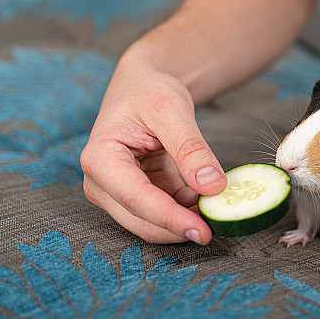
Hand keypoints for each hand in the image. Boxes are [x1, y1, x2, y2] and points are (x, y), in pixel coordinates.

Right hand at [80, 61, 224, 244]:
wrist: (142, 86)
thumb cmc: (149, 91)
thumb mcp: (172, 110)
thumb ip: (191, 149)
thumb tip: (213, 187)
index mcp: (100, 158)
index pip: (137, 199)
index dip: (171, 220)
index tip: (203, 232)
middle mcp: (100, 182)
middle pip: (141, 221)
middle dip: (179, 228)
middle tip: (219, 227)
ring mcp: (115, 192)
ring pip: (151, 224)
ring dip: (184, 221)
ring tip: (215, 205)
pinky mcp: (133, 195)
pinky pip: (161, 214)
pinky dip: (185, 211)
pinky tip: (203, 196)